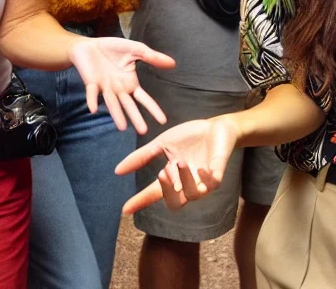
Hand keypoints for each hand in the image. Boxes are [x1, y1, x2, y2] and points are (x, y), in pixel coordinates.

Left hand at [69, 37, 176, 133]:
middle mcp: (119, 89)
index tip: (163, 121)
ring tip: (123, 127)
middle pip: (129, 105)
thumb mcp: (136, 50)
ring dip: (117, 114)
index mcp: (130, 83)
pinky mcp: (91, 82)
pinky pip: (92, 92)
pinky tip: (94, 109)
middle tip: (144, 131)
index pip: (144, 98)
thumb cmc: (113, 49)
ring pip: (112, 103)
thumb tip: (173, 63)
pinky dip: (93, 100)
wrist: (89, 46)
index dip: (153, 108)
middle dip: (136, 117)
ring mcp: (105, 87)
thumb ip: (153, 57)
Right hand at [114, 117, 239, 213]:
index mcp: (173, 178)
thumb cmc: (190, 137)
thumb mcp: (162, 144)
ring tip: (179, 161)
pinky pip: (213, 184)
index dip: (141, 201)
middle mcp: (188, 183)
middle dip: (166, 191)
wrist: (217, 125)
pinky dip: (206, 179)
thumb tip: (117, 171)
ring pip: (193, 195)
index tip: (125, 209)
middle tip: (162, 172)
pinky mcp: (218, 173)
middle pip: (175, 203)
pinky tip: (201, 169)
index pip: (154, 193)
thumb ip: (142, 157)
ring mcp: (204, 180)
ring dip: (184, 179)